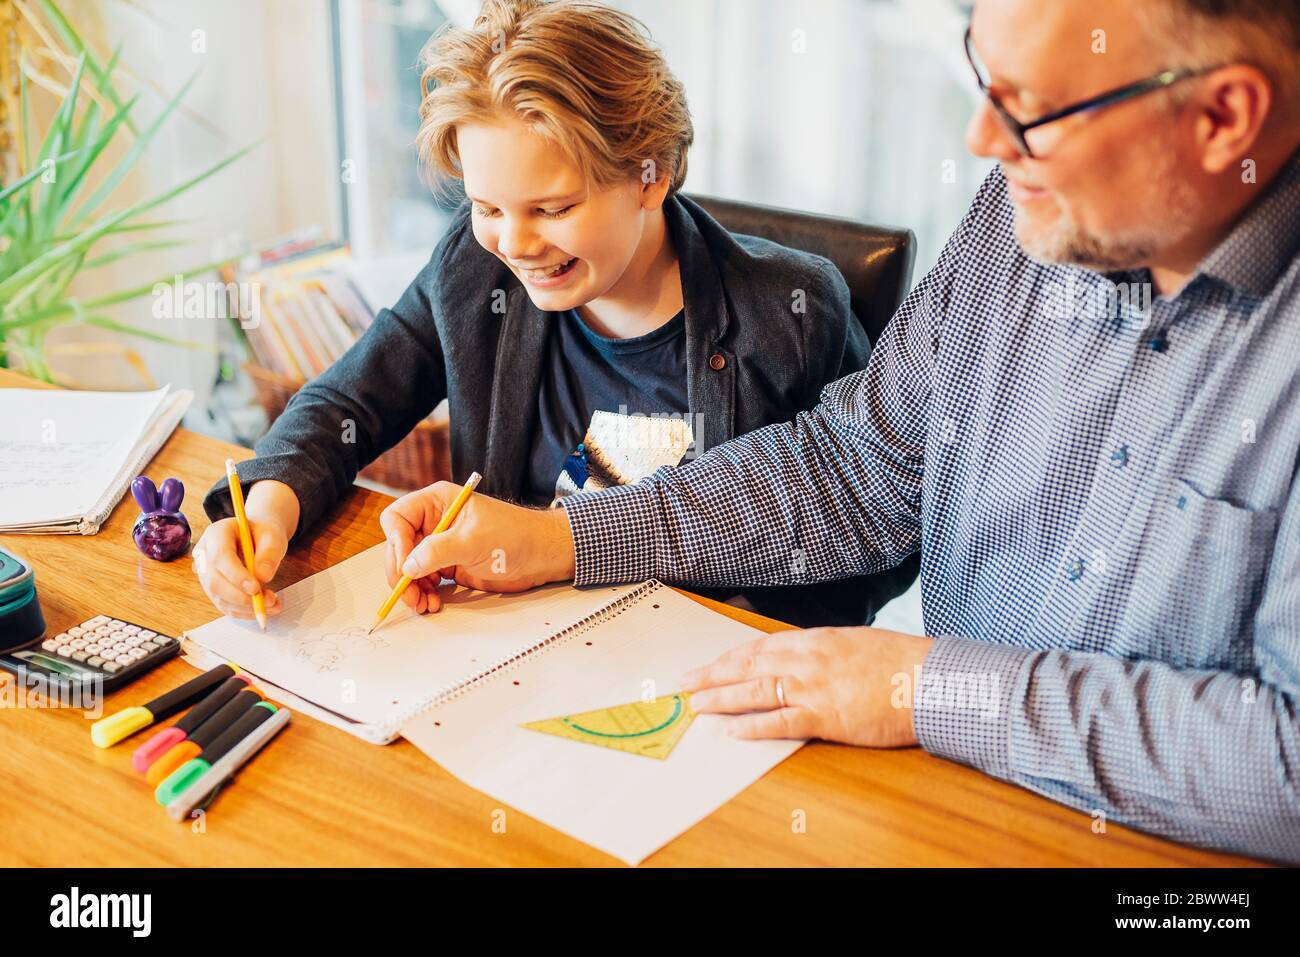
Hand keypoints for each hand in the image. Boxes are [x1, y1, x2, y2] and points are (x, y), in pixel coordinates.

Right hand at [192, 516, 286, 620]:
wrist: (256, 537)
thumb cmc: (263, 534)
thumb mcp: (272, 536)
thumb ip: (269, 553)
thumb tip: (263, 577)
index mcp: (217, 533)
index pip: (220, 557)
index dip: (236, 576)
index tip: (256, 588)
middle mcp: (205, 554)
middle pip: (214, 581)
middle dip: (241, 597)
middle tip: (268, 601)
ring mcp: (205, 573)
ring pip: (218, 597)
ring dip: (245, 607)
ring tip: (272, 604)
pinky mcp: (213, 588)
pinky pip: (224, 605)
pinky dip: (244, 611)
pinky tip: (262, 608)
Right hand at [378, 481, 576, 613]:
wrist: (542, 555)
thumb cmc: (515, 536)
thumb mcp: (474, 540)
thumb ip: (439, 551)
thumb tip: (408, 566)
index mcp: (438, 502)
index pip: (398, 518)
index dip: (397, 542)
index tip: (407, 565)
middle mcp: (435, 522)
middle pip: (399, 546)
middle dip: (401, 572)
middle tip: (409, 594)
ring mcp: (441, 545)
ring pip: (409, 567)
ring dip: (411, 587)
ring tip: (423, 604)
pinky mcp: (449, 565)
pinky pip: (425, 580)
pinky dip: (424, 593)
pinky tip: (432, 603)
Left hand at [679, 626, 933, 746]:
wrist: (929, 679)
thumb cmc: (899, 662)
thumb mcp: (855, 643)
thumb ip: (824, 650)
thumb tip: (801, 655)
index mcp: (815, 639)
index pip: (760, 646)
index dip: (730, 656)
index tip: (709, 663)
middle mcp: (807, 659)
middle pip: (748, 665)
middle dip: (712, 674)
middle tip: (684, 682)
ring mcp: (813, 687)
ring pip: (755, 691)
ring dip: (721, 698)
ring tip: (696, 704)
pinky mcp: (825, 717)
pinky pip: (780, 721)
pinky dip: (753, 725)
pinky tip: (732, 729)